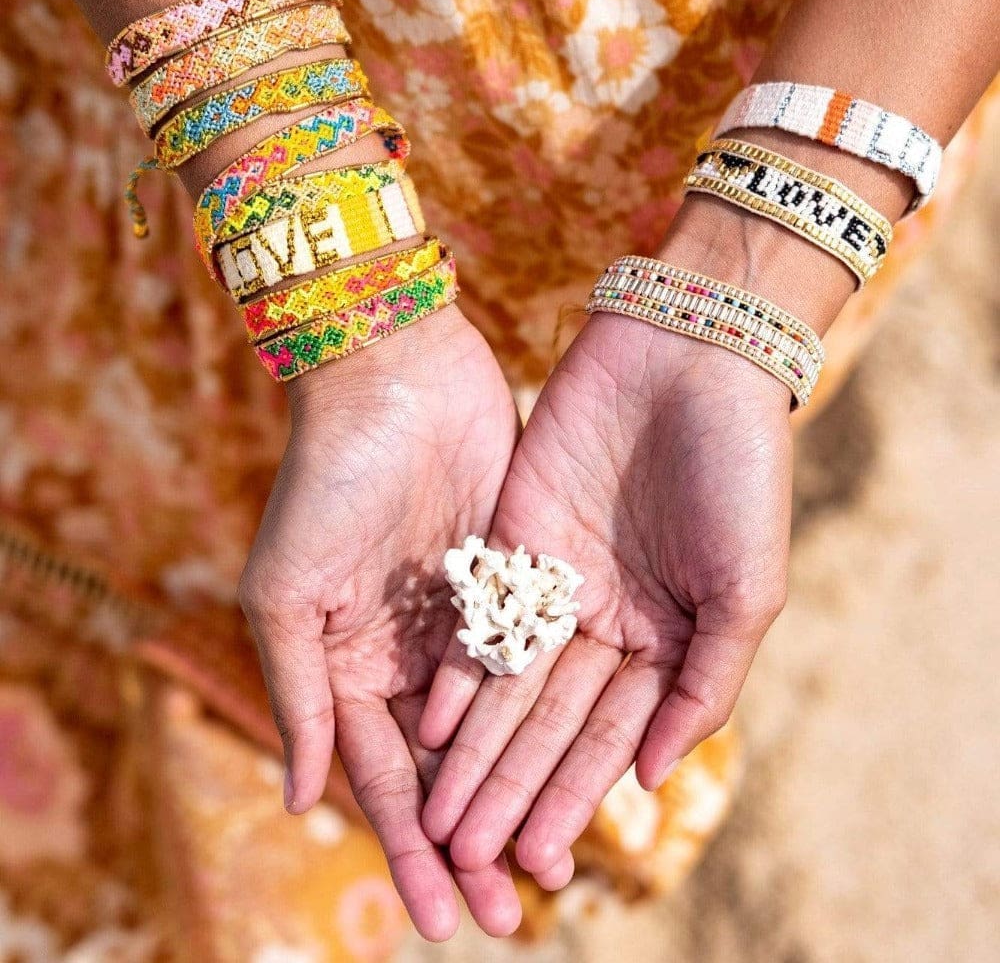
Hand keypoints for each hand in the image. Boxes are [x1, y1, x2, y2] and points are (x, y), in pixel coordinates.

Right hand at [237, 306, 565, 939]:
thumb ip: (300, 696)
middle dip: (478, 839)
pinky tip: (588, 761)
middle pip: (450, 769)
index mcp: (350, 665)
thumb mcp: (287, 594)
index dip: (413, 849)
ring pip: (502, 726)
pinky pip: (540, 659)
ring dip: (524, 791)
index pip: (385, 778)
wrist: (392, 378)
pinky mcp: (517, 576)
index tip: (442, 917)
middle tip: (517, 913)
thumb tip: (301, 804)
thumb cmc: (326, 482)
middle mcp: (412, 653)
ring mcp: (468, 617)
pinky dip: (557, 714)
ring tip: (559, 859)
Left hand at [419, 308, 792, 876]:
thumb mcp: (747, 590)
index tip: (537, 857)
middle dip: (511, 786)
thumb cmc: (740, 471)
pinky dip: (458, 670)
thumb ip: (704, 686)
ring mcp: (556, 579)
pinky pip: (479, 615)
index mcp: (666, 639)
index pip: (610, 736)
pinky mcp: (513, 536)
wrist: (688, 357)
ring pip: (507, 681)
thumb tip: (653, 777)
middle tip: (468, 855)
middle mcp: (607, 620)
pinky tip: (430, 724)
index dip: (573, 795)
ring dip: (476, 749)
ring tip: (439, 814)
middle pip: (549, 720)